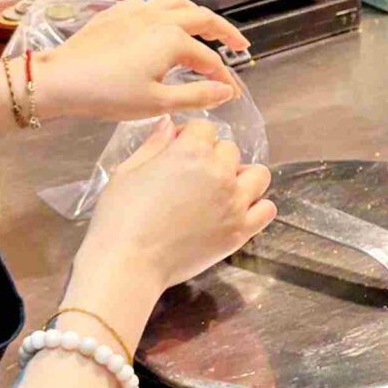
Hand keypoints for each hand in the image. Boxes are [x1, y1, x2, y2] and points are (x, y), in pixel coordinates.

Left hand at [32, 0, 249, 123]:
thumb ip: (197, 95)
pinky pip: (151, 4)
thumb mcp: (157, 103)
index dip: (225, 79)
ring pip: (177, 3)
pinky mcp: (116, 13)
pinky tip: (162, 22)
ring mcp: (137, 12)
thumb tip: (227, 90)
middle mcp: (160, 18)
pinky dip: (167, 10)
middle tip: (239, 45)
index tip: (233, 94)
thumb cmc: (108, 94)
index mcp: (173, 40)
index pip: (210, 61)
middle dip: (224, 32)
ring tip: (205, 26)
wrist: (59, 79)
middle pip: (203, 20)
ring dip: (197, 14)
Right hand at [75, 120, 274, 314]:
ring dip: (242, 178)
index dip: (189, 137)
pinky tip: (235, 212)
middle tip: (192, 178)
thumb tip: (169, 124)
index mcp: (191, 151)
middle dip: (213, 158)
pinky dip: (256, 208)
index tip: (177, 152)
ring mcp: (235, 202)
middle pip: (230, 150)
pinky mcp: (240, 230)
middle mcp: (220, 172)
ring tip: (220, 192)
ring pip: (258, 174)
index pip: (205, 128)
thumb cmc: (120, 216)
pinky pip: (267, 209)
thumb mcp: (128, 171)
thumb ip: (154, 144)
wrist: (128, 263)